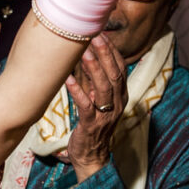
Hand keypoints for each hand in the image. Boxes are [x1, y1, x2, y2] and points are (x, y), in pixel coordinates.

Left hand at [61, 33, 125, 180]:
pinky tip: (68, 78)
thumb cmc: (91, 125)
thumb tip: (85, 56)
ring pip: (104, 87)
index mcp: (120, 96)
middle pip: (114, 73)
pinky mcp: (91, 125)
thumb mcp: (95, 99)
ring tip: (83, 50)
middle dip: (105, 52)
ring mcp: (106, 115)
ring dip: (93, 67)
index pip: (120, 67)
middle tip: (94, 34)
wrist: (90, 156)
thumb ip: (93, 81)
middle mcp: (117, 103)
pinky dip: (77, 90)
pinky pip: (86, 105)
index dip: (112, 49)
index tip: (101, 32)